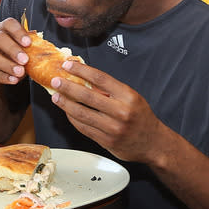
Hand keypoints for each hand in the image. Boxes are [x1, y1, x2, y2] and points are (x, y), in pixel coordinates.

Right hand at [0, 17, 31, 93]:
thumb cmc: (5, 60)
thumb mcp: (16, 53)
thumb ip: (25, 50)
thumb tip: (40, 53)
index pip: (7, 24)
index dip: (18, 32)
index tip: (28, 43)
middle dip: (13, 49)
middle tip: (25, 60)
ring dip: (8, 65)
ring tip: (20, 73)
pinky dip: (2, 77)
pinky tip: (12, 80)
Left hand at [49, 60, 170, 164]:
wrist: (153, 143)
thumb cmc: (140, 117)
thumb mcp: (131, 97)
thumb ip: (110, 89)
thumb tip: (84, 77)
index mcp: (128, 96)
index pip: (100, 79)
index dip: (81, 70)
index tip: (68, 65)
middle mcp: (121, 112)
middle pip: (88, 96)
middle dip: (68, 87)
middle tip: (56, 81)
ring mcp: (113, 128)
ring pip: (82, 114)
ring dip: (65, 104)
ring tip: (56, 96)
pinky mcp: (106, 141)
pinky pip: (84, 128)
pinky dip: (72, 118)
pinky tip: (67, 111)